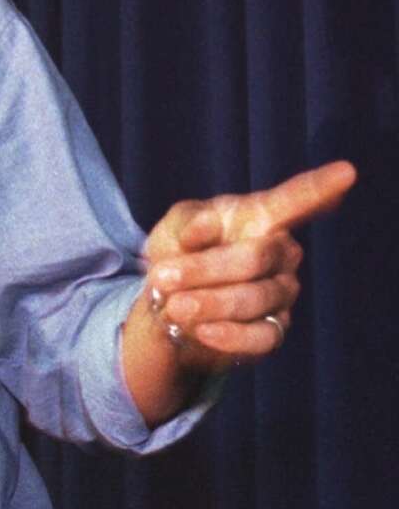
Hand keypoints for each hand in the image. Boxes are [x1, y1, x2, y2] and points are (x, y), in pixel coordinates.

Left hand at [142, 159, 356, 367]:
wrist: (167, 305)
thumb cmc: (177, 254)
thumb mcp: (172, 228)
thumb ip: (187, 223)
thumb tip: (204, 229)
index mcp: (259, 217)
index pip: (293, 200)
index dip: (320, 187)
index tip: (346, 172)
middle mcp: (280, 253)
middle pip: (256, 257)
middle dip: (204, 269)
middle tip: (162, 276)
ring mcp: (282, 293)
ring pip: (254, 298)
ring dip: (207, 302)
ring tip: (172, 305)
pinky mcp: (273, 330)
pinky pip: (261, 336)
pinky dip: (228, 335)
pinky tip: (202, 330)